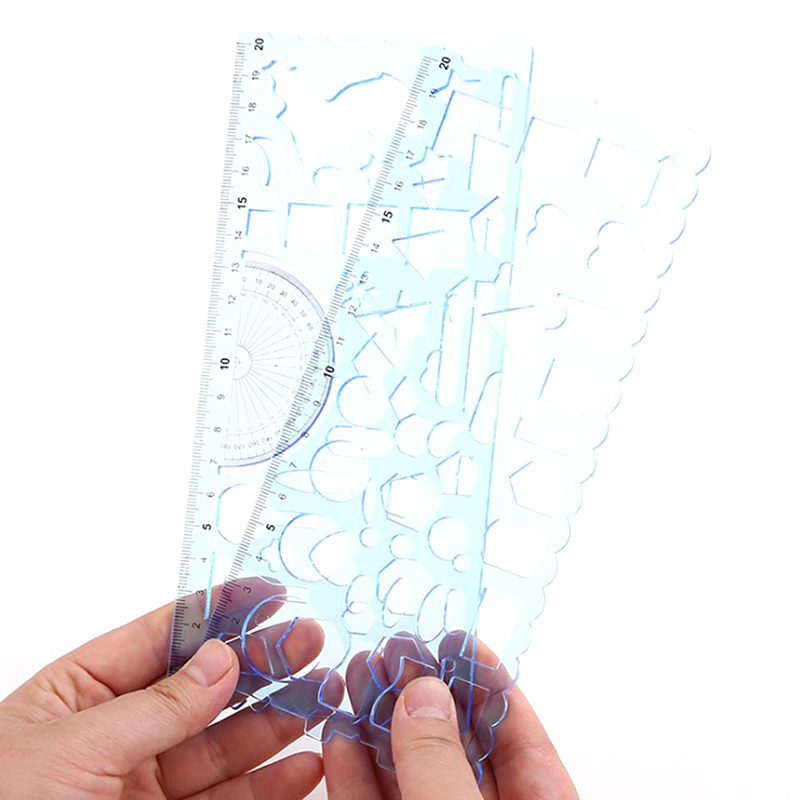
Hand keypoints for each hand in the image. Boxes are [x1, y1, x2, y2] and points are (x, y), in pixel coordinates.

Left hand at [0, 582, 331, 798]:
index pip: (162, 637)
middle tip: (309, 642)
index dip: (218, 611)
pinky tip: (301, 767)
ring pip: (224, 745)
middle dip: (261, 663)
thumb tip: (220, 660)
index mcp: (81, 694)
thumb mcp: (72, 750)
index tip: (270, 594)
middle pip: (204, 688)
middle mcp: (118, 735)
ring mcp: (142, 786)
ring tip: (320, 698)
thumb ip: (155, 707)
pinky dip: (269, 786)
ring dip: (277, 722)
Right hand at [323, 634, 578, 798]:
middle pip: (456, 748)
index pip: (520, 736)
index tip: (459, 639)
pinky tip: (339, 738)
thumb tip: (423, 696)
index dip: (489, 684)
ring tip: (357, 679)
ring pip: (409, 775)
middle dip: (419, 697)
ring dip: (377, 729)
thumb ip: (442, 767)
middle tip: (393, 652)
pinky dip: (353, 777)